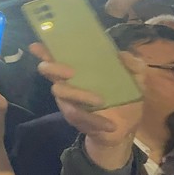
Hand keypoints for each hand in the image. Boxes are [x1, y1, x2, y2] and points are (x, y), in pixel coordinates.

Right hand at [30, 43, 144, 168]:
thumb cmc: (126, 99)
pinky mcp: (74, 119)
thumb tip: (122, 54)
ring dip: (79, 95)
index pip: (57, 55)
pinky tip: (109, 125)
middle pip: (48, 71)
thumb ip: (134, 66)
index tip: (37, 45)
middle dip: (55, 69)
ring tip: (101, 101)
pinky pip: (77, 116)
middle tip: (71, 72)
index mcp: (80, 69)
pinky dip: (95, 120)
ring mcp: (68, 100)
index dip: (44, 50)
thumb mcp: (136, 81)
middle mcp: (68, 82)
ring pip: (61, 94)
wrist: (127, 129)